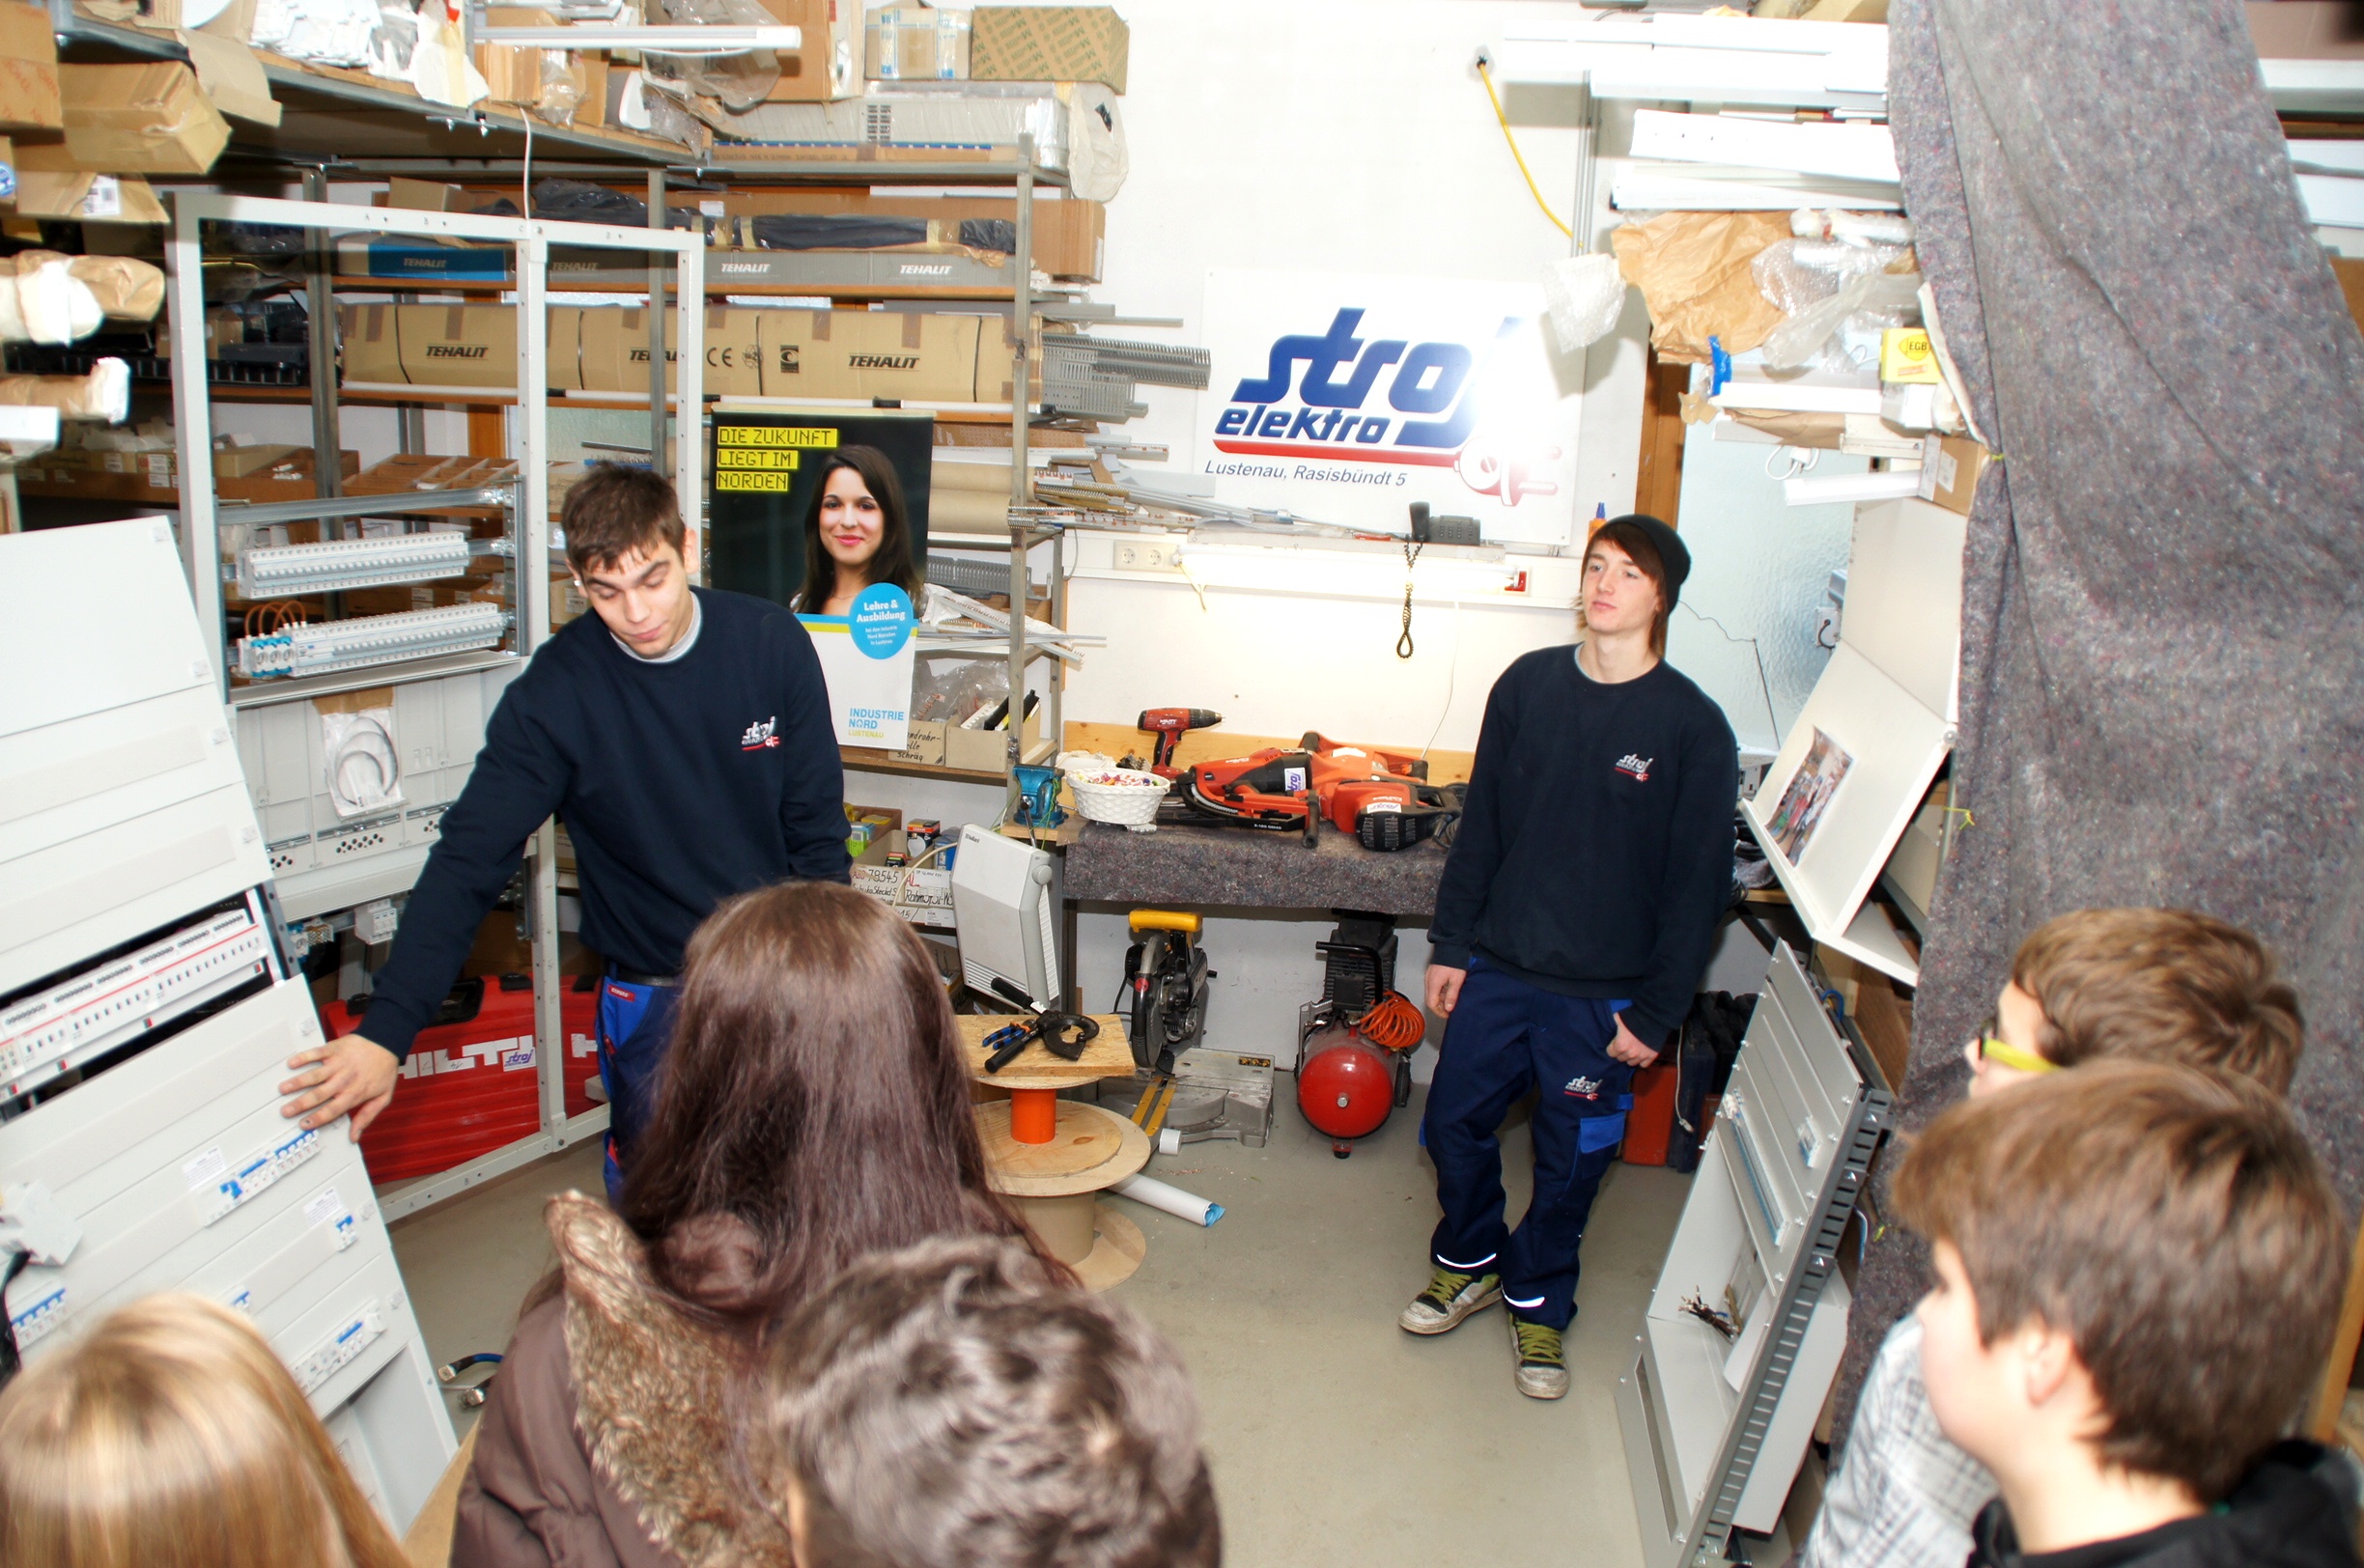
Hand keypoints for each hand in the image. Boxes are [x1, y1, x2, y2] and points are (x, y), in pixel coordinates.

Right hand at [281, 1034, 399, 1138]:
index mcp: (354, 1093)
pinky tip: (292, 1063)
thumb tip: (354, 1136)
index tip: (304, 1125)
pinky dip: (303, 1058)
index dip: (317, 1119)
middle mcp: (344, 1080)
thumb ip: (367, 1117)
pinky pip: (316, 1053)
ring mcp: (338, 1064)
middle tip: (286, 1111)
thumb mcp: (383, 1097)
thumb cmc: (384, 1069)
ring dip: (297, 1082)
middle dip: (300, 1104)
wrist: (386, 1041)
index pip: (332, 1110)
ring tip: (283, 1089)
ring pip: (314, 1075)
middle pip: (319, 1095)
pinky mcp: (334, 1049)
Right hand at [1424, 963, 1465, 1017]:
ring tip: (1450, 1000)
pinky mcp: (1431, 973)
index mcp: (1433, 984)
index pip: (1431, 1004)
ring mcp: (1429, 976)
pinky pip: (1432, 987)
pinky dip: (1439, 992)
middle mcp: (1428, 980)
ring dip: (1439, 999)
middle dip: (1439, 1006)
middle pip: (1430, 999)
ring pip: (1431, 993)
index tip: (1447, 1014)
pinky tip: (1447, 990)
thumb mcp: (1457, 981)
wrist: (1451, 946)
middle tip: (1449, 1009)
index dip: (1439, 1011)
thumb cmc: (1454, 961)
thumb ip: (1452, 995)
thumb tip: (1448, 1008)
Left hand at [1607, 1014, 1659, 1067]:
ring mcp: (1642, 1056)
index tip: (1615, 1042)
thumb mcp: (1618, 1018)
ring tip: (1633, 1048)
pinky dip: (1641, 1060)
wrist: (1653, 1017)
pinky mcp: (1652, 1056)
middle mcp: (1630, 1053)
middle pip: (1621, 1058)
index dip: (1612, 1047)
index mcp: (1621, 1045)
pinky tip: (1641, 1053)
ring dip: (1631, 1057)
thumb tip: (1611, 1026)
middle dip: (1621, 1052)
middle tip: (1625, 1044)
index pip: (1611, 1053)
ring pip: (1631, 1062)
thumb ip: (1613, 1026)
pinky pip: (1643, 1064)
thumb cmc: (1634, 1016)